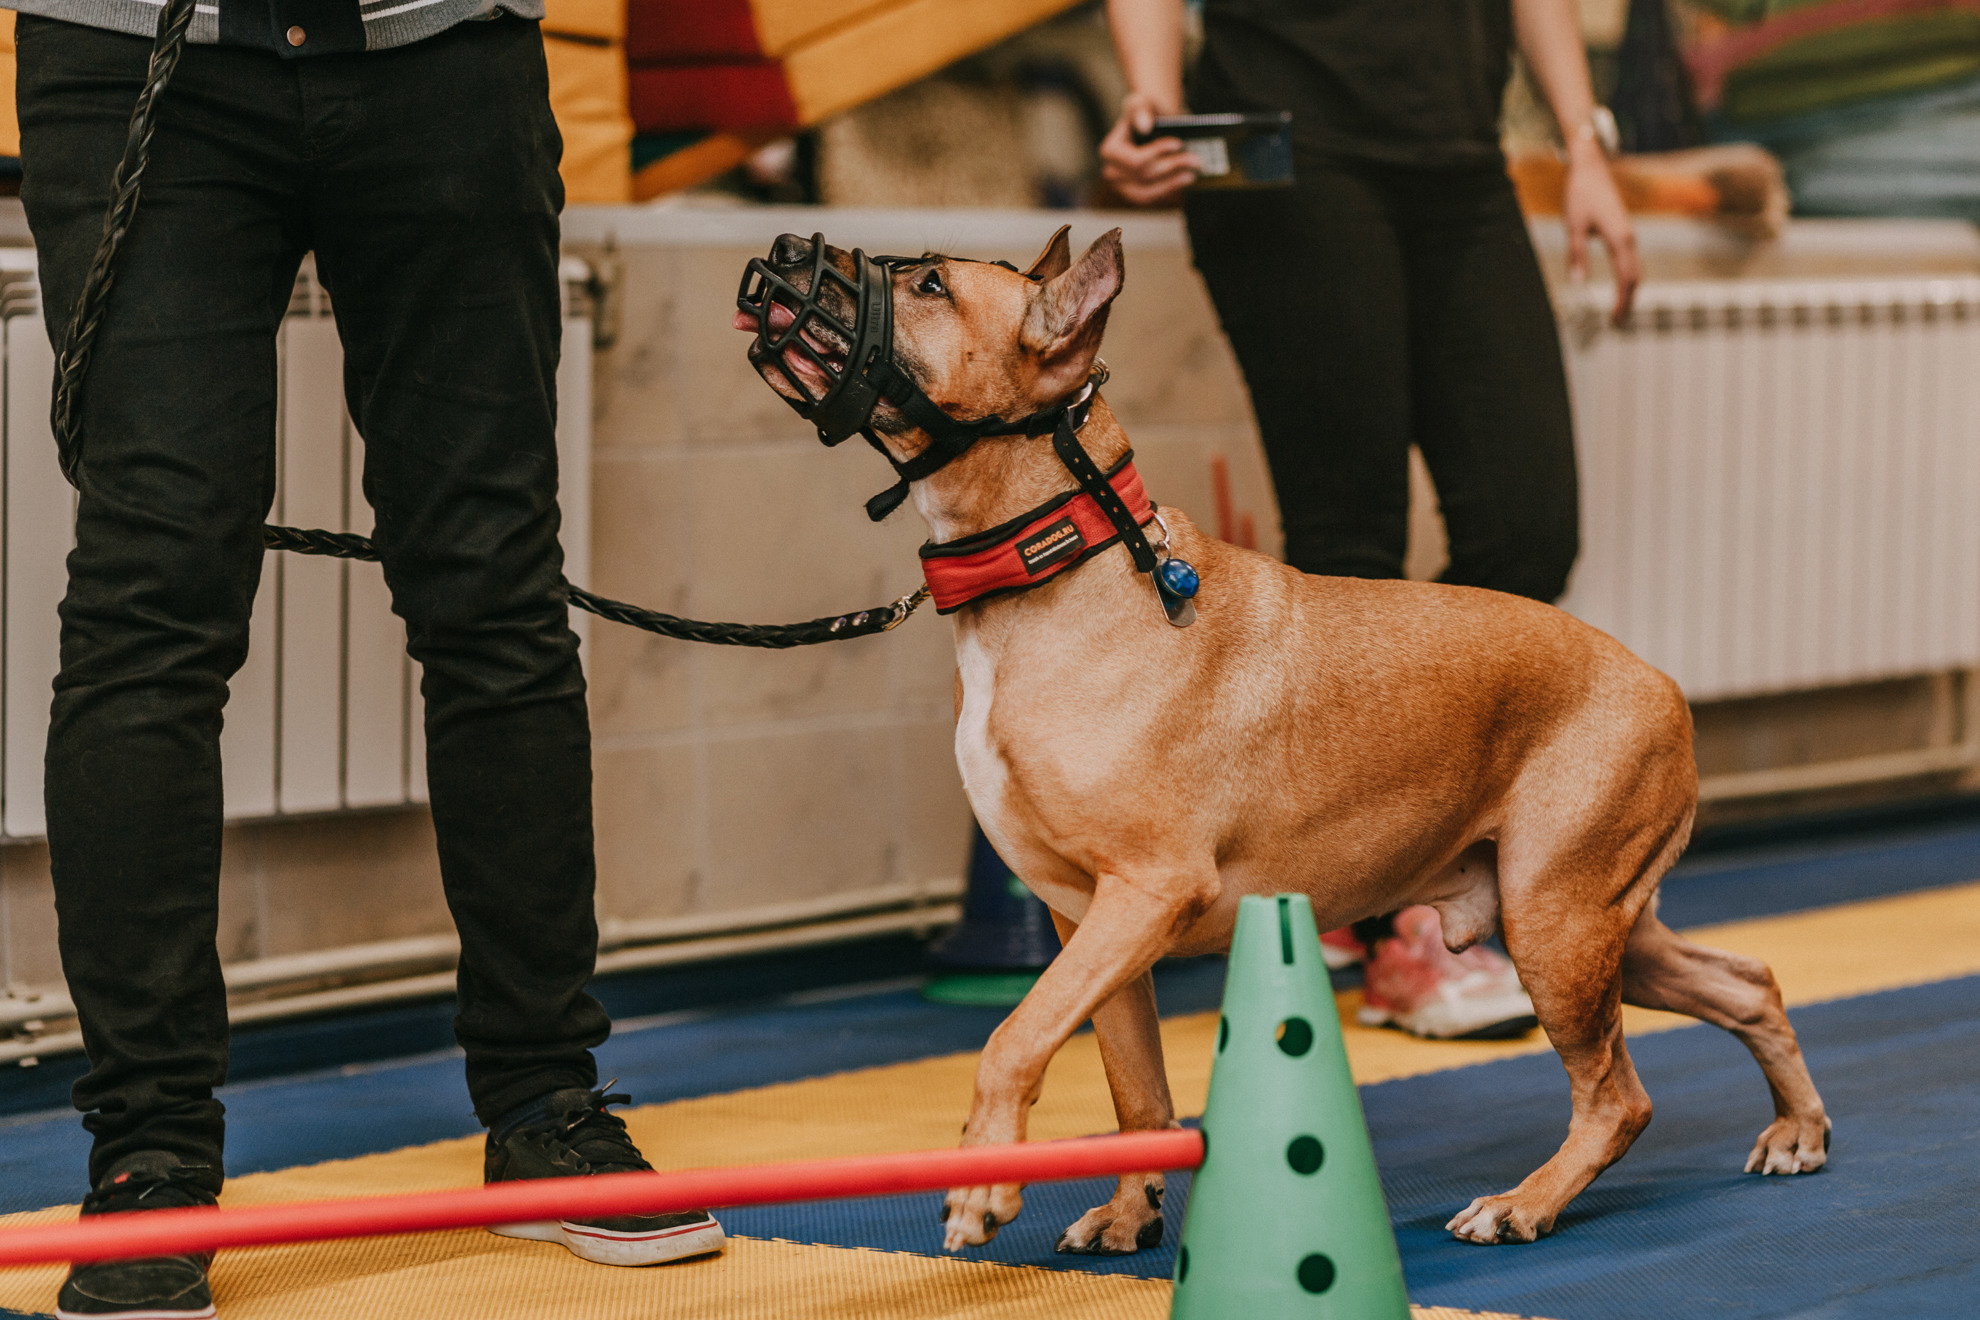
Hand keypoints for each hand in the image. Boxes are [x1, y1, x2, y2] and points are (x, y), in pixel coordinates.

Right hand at [1099, 91, 1197, 206]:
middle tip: (1196, 159)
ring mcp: (1122, 188)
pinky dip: (1170, 190)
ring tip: (1193, 173)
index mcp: (1109, 151)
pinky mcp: (1135, 195)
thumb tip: (1144, 125)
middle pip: (1144, 177)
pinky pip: (1152, 198)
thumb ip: (1140, 108)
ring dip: (1172, 184)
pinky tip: (1185, 179)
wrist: (1150, 126)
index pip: (1135, 160)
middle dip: (1172, 166)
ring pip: (1148, 193)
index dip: (1157, 154)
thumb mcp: (1143, 102)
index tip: (1178, 144)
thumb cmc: (1146, 112)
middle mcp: (1111, 173)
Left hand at [1562, 141, 1639, 323]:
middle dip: (1628, 301)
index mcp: (1619, 239)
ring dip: (1628, 291)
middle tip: (1617, 324)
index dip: (1622, 302)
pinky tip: (1620, 286)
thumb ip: (1576, 255)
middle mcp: (1629, 237)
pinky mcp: (1623, 230)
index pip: (1626, 279)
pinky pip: (1630, 260)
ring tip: (1619, 311)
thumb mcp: (1573, 226)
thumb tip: (1578, 284)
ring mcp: (1628, 233)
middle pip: (1635, 277)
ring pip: (1634, 268)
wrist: (1590, 166)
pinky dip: (1627, 277)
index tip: (1614, 321)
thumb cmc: (1580, 194)